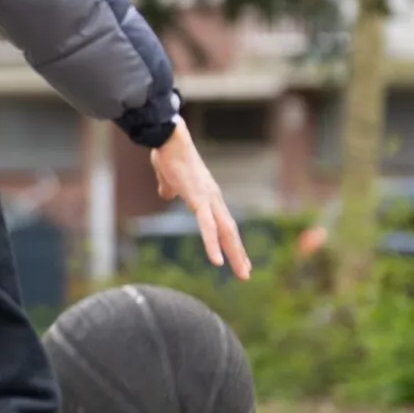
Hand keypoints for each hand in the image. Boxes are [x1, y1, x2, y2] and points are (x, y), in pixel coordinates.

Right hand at [150, 120, 252, 279]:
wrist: (169, 138)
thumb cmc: (168, 154)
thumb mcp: (169, 178)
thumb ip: (170, 189)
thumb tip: (166, 195)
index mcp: (208, 195)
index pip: (224, 223)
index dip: (231, 242)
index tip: (239, 258)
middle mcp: (214, 199)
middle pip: (231, 231)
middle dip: (239, 254)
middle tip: (246, 274)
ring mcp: (208, 199)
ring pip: (226, 232)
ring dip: (234, 254)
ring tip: (242, 274)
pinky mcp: (198, 199)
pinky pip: (207, 227)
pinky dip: (213, 245)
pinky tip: (217, 262)